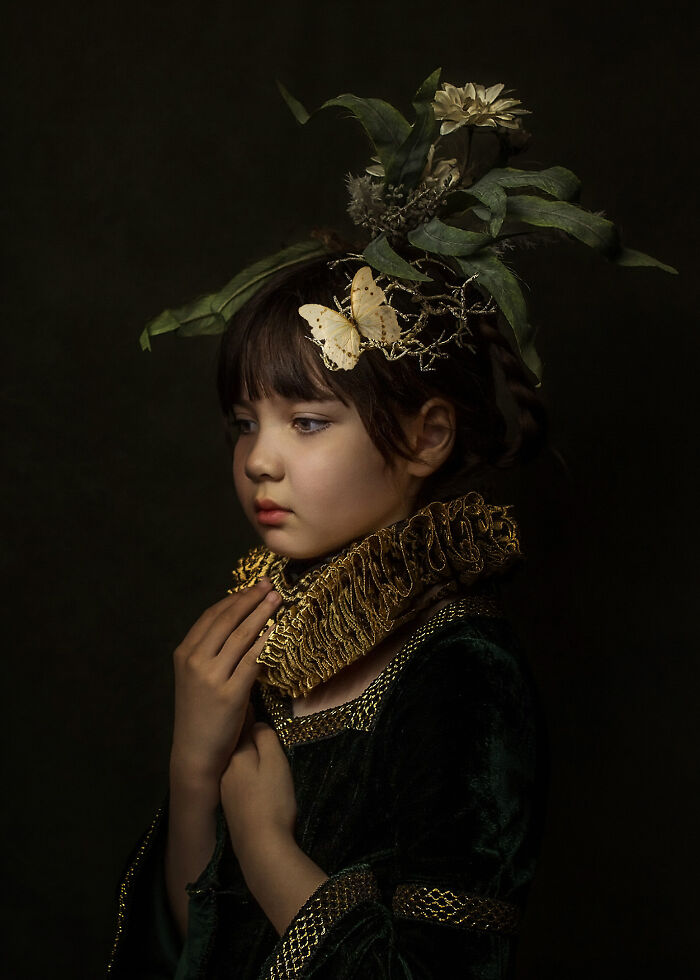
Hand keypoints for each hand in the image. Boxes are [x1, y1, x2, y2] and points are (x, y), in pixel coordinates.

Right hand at [170, 581, 280, 781]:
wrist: (195, 751)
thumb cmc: (200, 712)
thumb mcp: (195, 676)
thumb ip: (210, 651)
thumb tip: (239, 622)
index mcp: (184, 653)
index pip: (211, 616)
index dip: (234, 599)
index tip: (253, 588)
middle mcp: (195, 661)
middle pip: (227, 620)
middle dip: (250, 599)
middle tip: (270, 586)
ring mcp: (212, 677)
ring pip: (241, 636)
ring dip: (262, 613)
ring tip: (277, 600)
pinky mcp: (230, 694)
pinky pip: (252, 660)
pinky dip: (265, 641)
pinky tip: (276, 630)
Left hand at [220, 721, 297, 859]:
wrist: (261, 848)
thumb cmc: (273, 800)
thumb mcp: (276, 763)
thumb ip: (266, 738)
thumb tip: (256, 724)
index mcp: (237, 755)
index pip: (244, 727)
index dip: (252, 718)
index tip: (258, 709)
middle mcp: (225, 770)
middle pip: (239, 747)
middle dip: (248, 740)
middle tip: (264, 734)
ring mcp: (224, 791)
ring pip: (237, 766)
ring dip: (247, 761)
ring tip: (263, 761)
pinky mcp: (229, 809)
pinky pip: (237, 783)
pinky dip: (246, 779)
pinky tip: (256, 787)